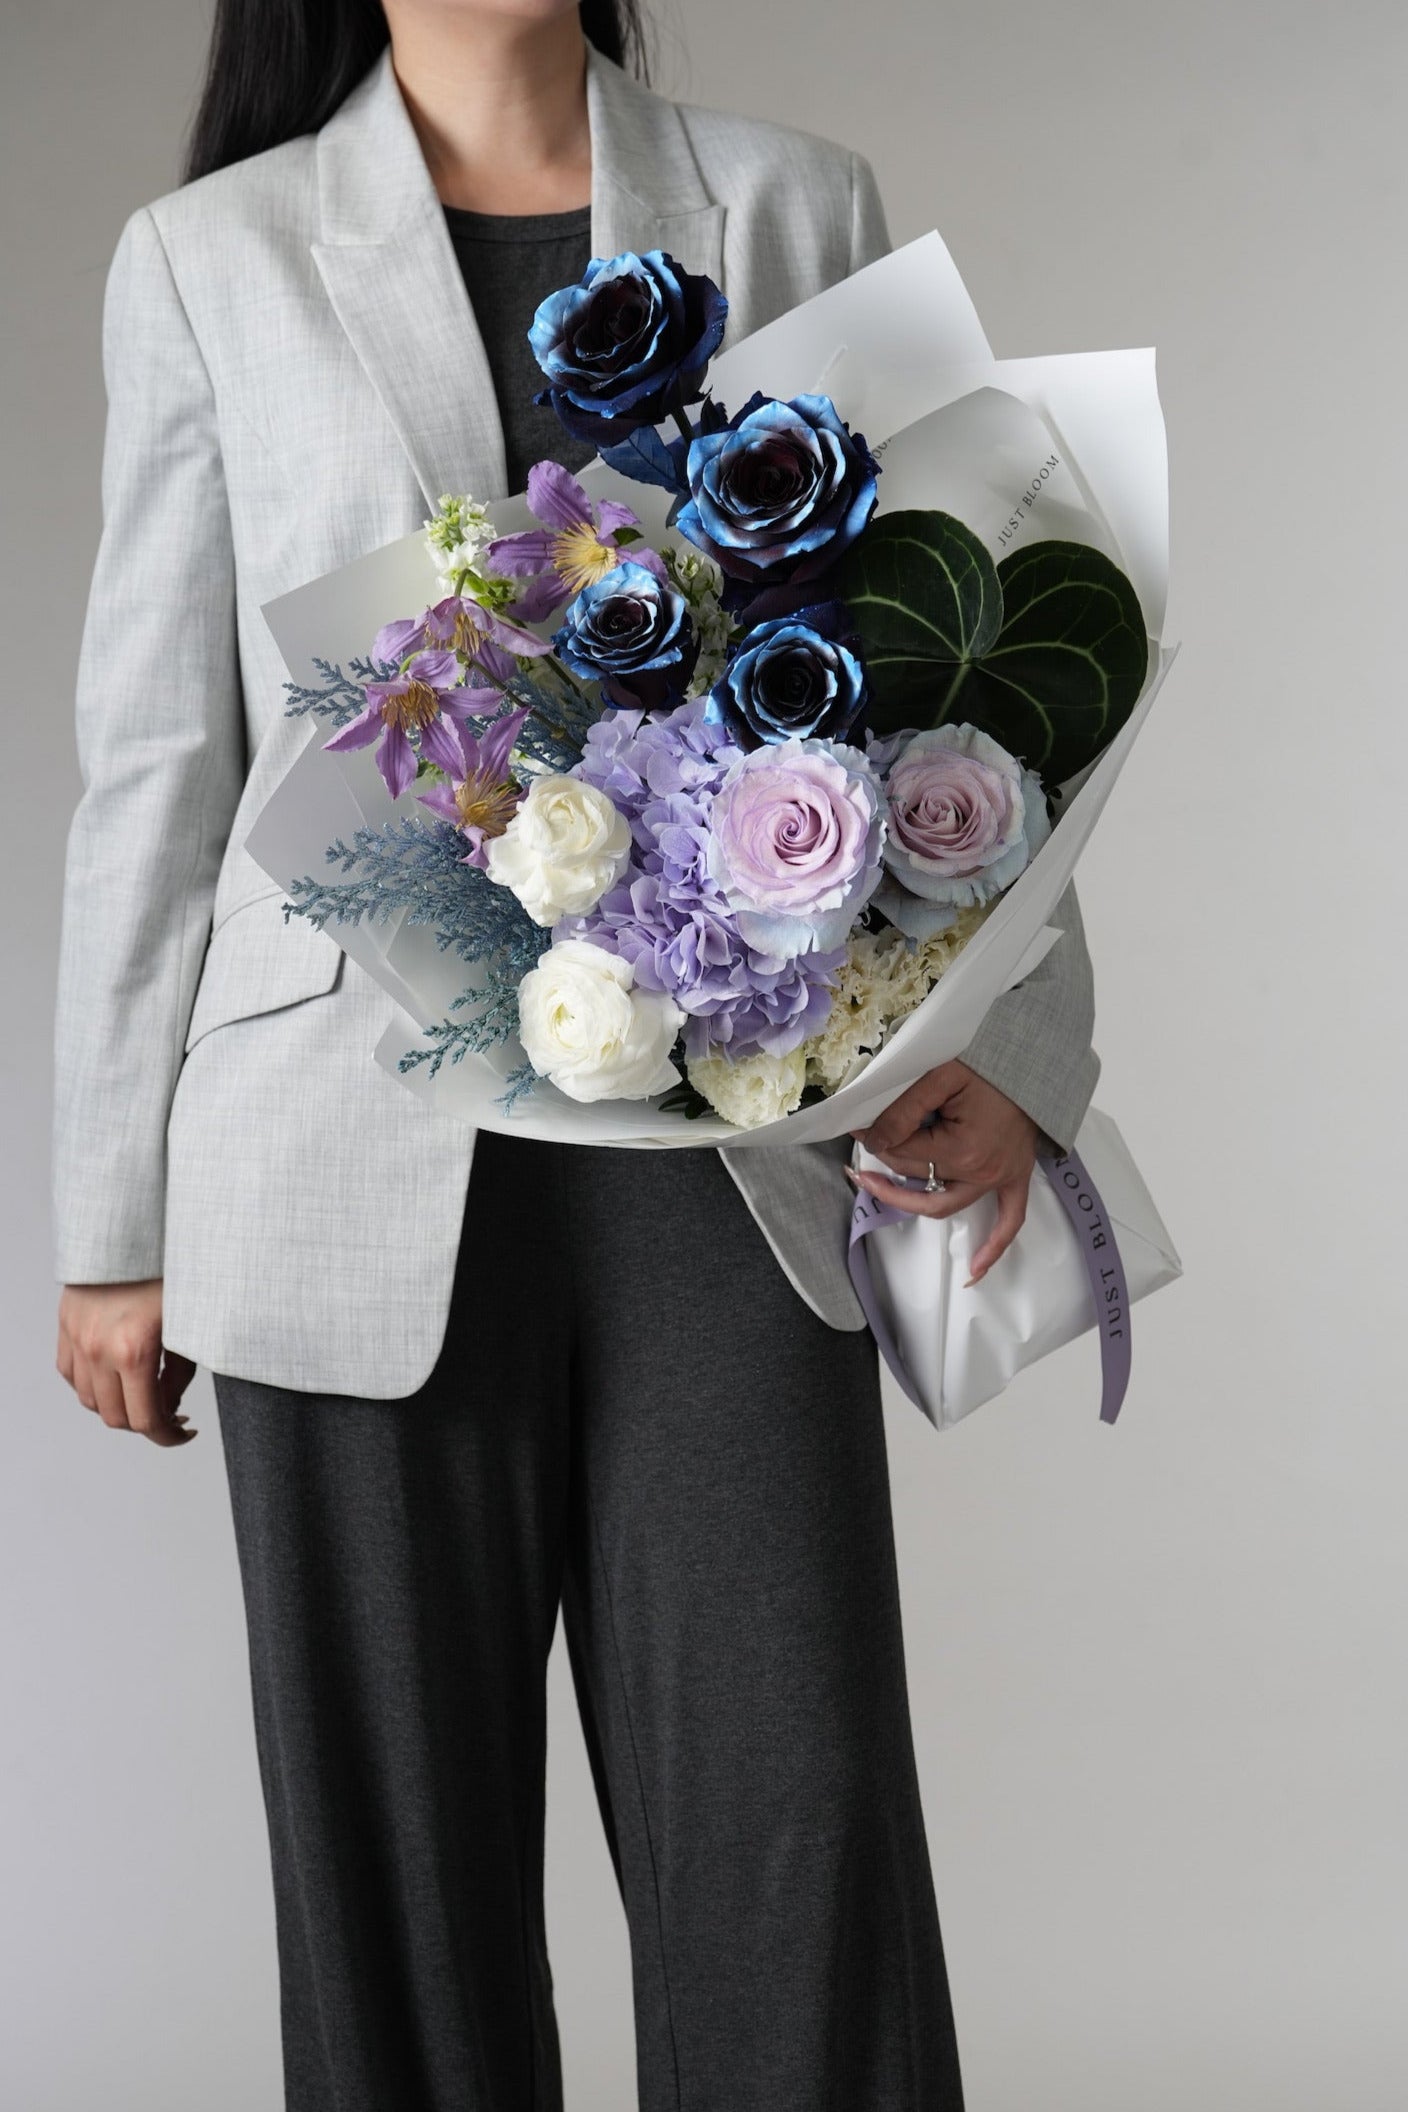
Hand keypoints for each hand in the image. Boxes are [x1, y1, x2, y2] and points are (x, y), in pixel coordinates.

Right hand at [56, 1280, 197, 1445]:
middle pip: (115, 1417)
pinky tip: (116, 1375)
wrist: (133, 1229)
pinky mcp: (66, 1326)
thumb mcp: (189, 1324)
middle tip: (169, 1414)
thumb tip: (169, 1405)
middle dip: (145, 1424)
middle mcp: (99, 1350)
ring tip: (143, 1394)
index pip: (145, 1421)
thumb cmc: (169, 1270)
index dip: (167, 1436)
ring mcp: (77, 1338)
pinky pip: (71, 1374)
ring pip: (89, 1400)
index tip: (184, 1432)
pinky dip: (92, 1384)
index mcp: (135, 1351)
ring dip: (117, 1406)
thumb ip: (179, 1373)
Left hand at [848, 1059, 1040, 1282]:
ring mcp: (1000, 1179)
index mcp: (964, 1150)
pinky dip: (992, 1248)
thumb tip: (873, 1136)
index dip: (877, 1139)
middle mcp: (982, 1173)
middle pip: (918, 1180)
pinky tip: (973, 1272)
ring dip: (910, 1202)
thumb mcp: (942, 1076)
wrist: (1035, 1062)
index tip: (858, 1125)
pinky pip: (1009, 1222)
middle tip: (857, 1157)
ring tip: (875, 1187)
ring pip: (945, 1205)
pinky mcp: (1015, 1178)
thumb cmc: (990, 1064)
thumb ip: (906, 1108)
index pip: (905, 1154)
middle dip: (885, 1167)